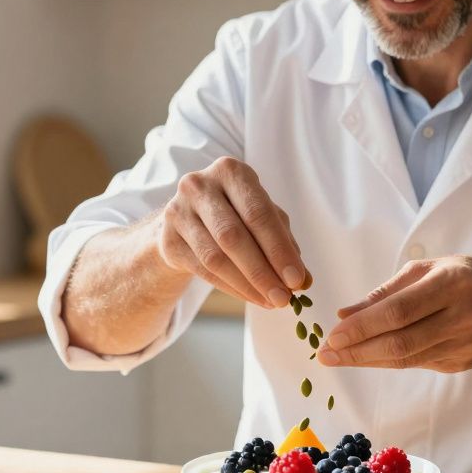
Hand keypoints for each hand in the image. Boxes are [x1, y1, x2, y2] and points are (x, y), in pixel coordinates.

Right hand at [157, 156, 308, 307]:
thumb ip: (284, 244)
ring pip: (215, 257)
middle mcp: (199, 185)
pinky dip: (230, 288)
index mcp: (230, 171)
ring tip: (270, 301)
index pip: (259, 213)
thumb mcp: (261, 219)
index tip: (297, 279)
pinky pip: (202, 270)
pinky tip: (250, 297)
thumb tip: (304, 280)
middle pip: (234, 236)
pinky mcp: (167, 239)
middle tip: (284, 298)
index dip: (279, 249)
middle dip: (263, 271)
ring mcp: (178, 211)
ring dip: (247, 284)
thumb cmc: (234, 214)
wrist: (186, 220)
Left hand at [319, 256, 471, 371]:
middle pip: (400, 342)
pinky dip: (387, 361)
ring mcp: (466, 344)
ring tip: (338, 358)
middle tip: (325, 354)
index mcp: (452, 283)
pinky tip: (366, 357)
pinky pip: (416, 363)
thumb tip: (344, 313)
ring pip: (406, 359)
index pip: (399, 311)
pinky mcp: (463, 363)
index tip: (332, 335)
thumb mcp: (429, 269)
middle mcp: (463, 316)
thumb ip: (386, 291)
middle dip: (357, 351)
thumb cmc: (467, 277)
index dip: (362, 327)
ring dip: (366, 360)